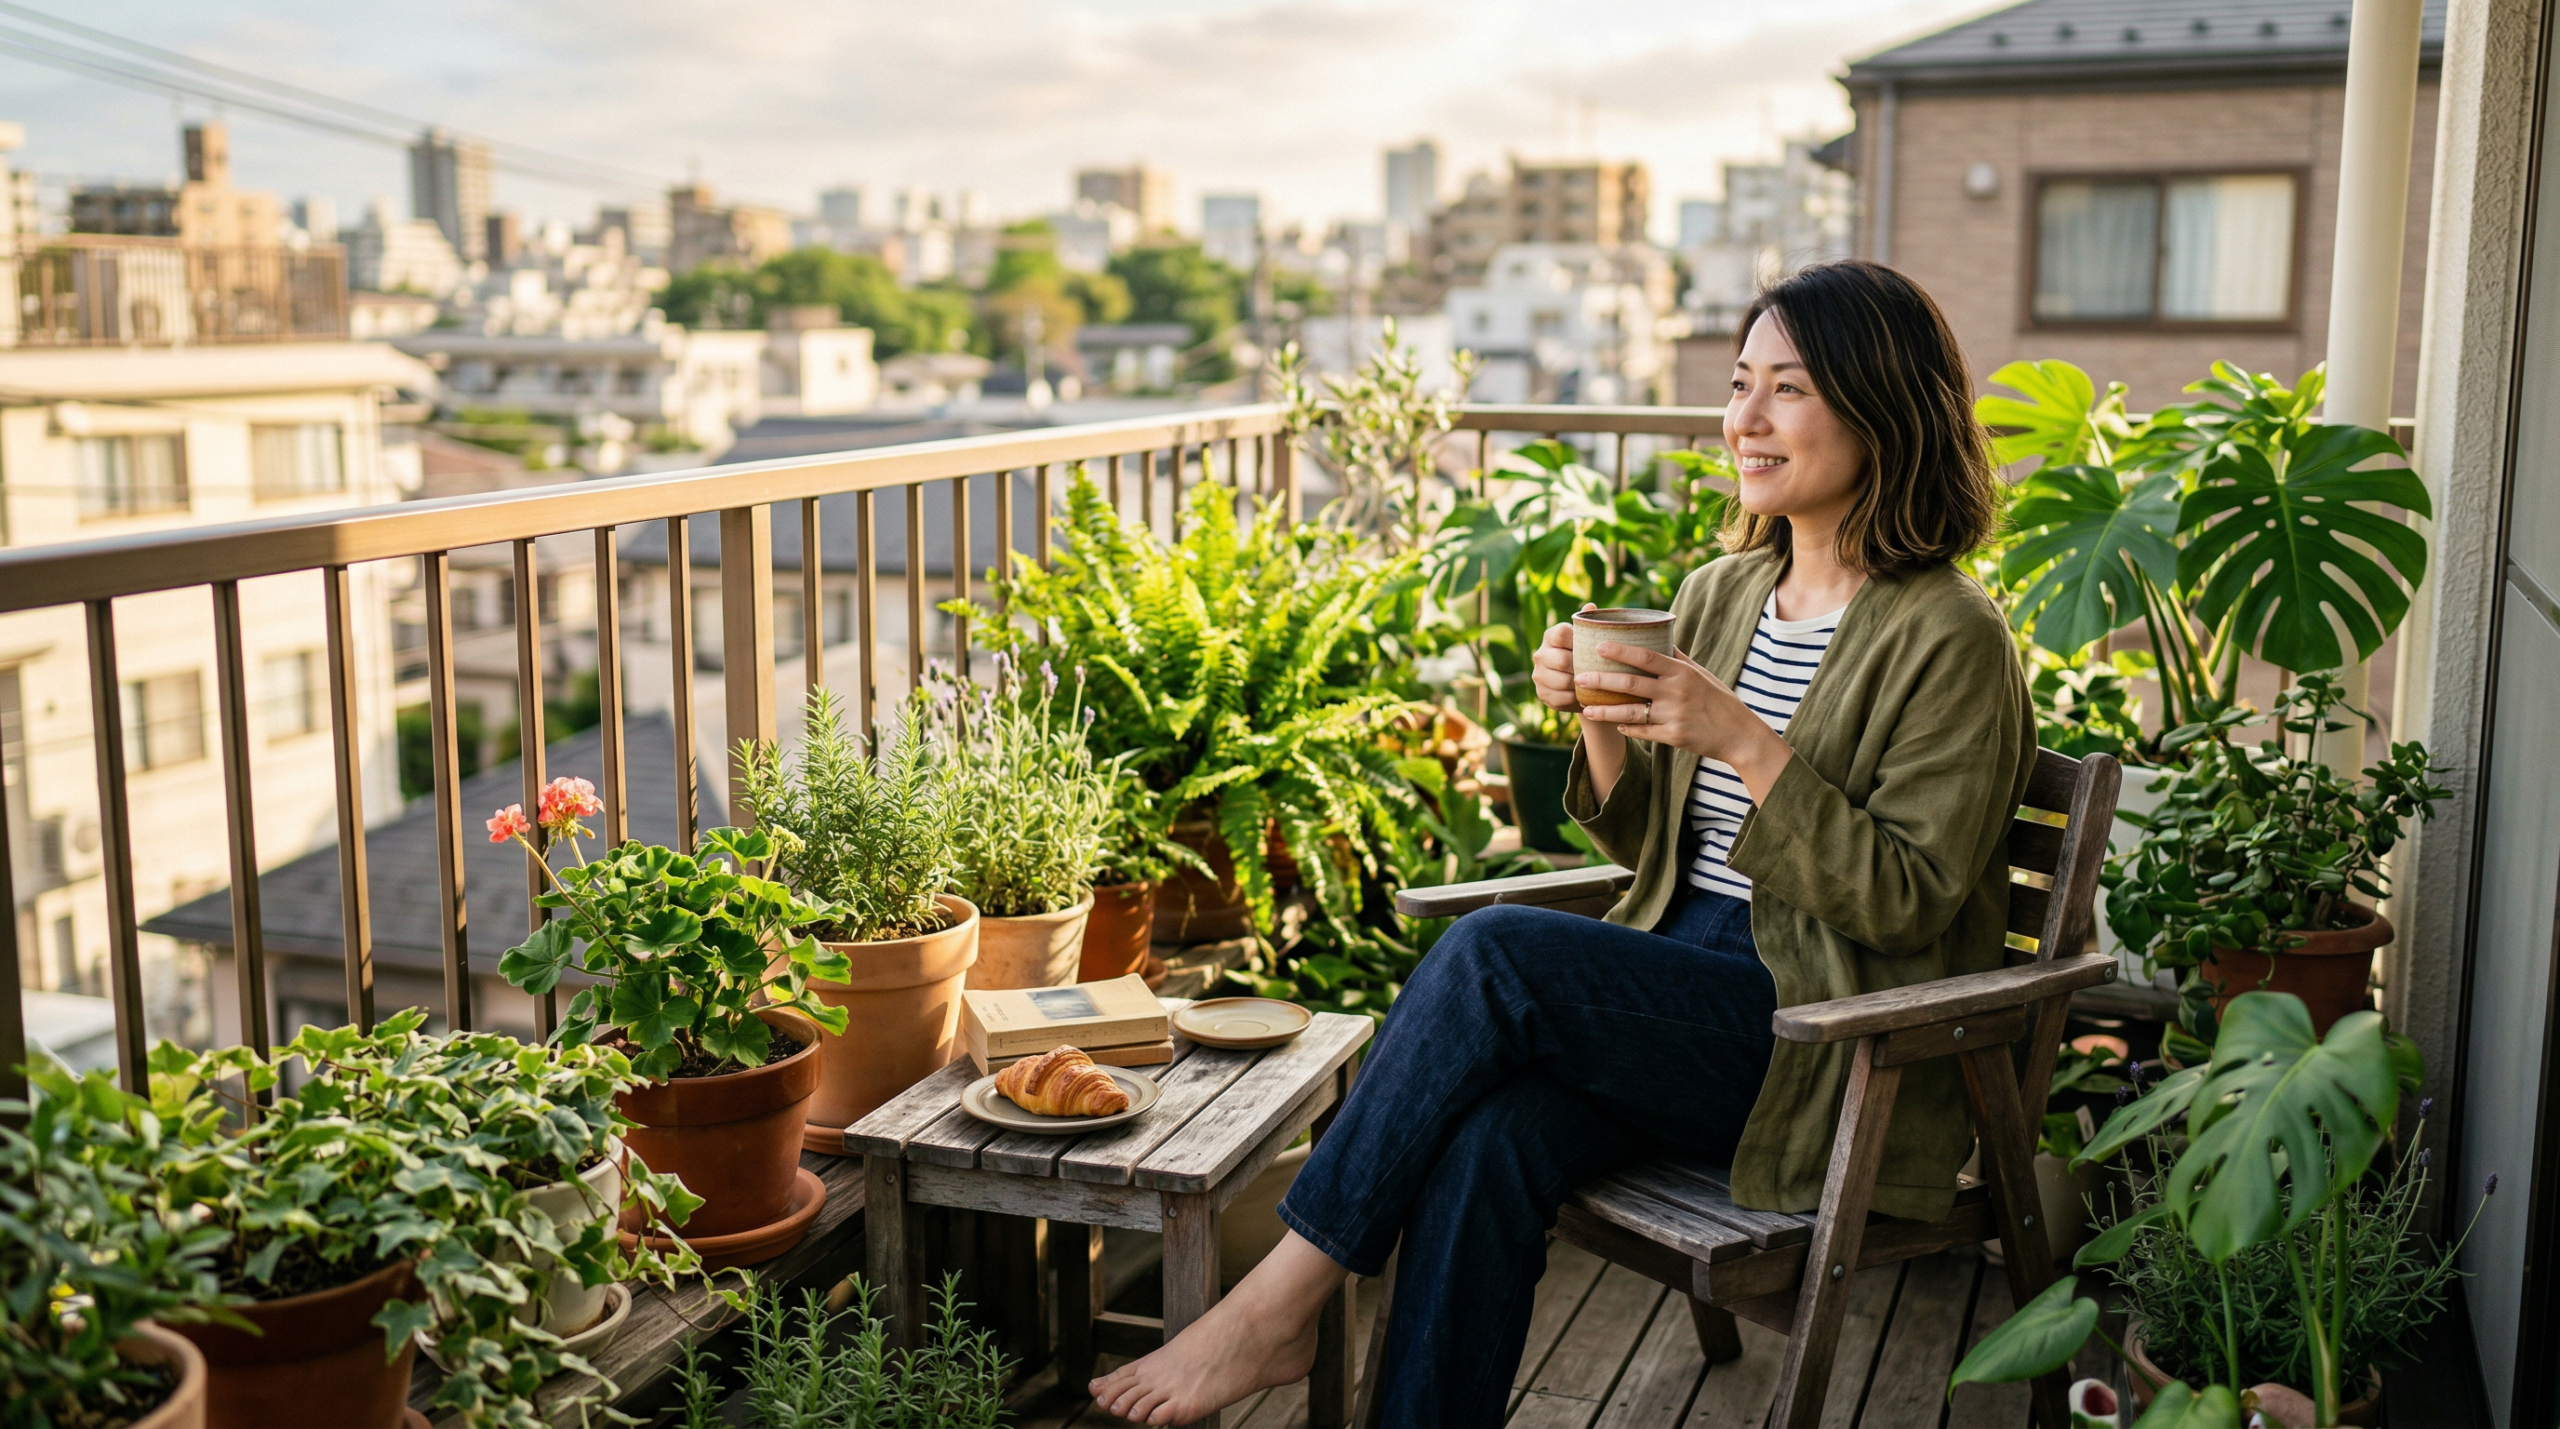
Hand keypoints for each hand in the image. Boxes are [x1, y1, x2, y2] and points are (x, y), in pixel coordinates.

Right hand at [1528, 609, 1588, 715]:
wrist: (1578, 684)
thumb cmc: (1585, 655)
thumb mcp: (1588, 639)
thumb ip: (1589, 623)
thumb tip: (1590, 606)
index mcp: (1551, 635)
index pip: (1562, 634)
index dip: (1577, 641)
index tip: (1591, 648)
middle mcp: (1540, 654)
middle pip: (1563, 661)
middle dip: (1581, 667)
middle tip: (1596, 671)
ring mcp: (1538, 675)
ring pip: (1562, 681)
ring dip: (1579, 685)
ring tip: (1592, 684)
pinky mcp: (1541, 694)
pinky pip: (1560, 698)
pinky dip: (1574, 699)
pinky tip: (1583, 696)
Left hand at [1576, 643, 1785, 778]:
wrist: (1739, 734)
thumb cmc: (1718, 699)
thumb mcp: (1701, 674)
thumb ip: (1677, 658)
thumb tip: (1659, 636)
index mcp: (1682, 672)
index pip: (1646, 656)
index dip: (1620, 650)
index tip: (1597, 645)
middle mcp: (1676, 691)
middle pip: (1631, 683)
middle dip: (1601, 680)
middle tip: (1579, 677)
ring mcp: (1674, 715)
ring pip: (1631, 711)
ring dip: (1605, 710)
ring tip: (1586, 708)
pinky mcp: (1674, 736)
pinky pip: (1643, 731)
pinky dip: (1626, 727)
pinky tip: (1614, 723)